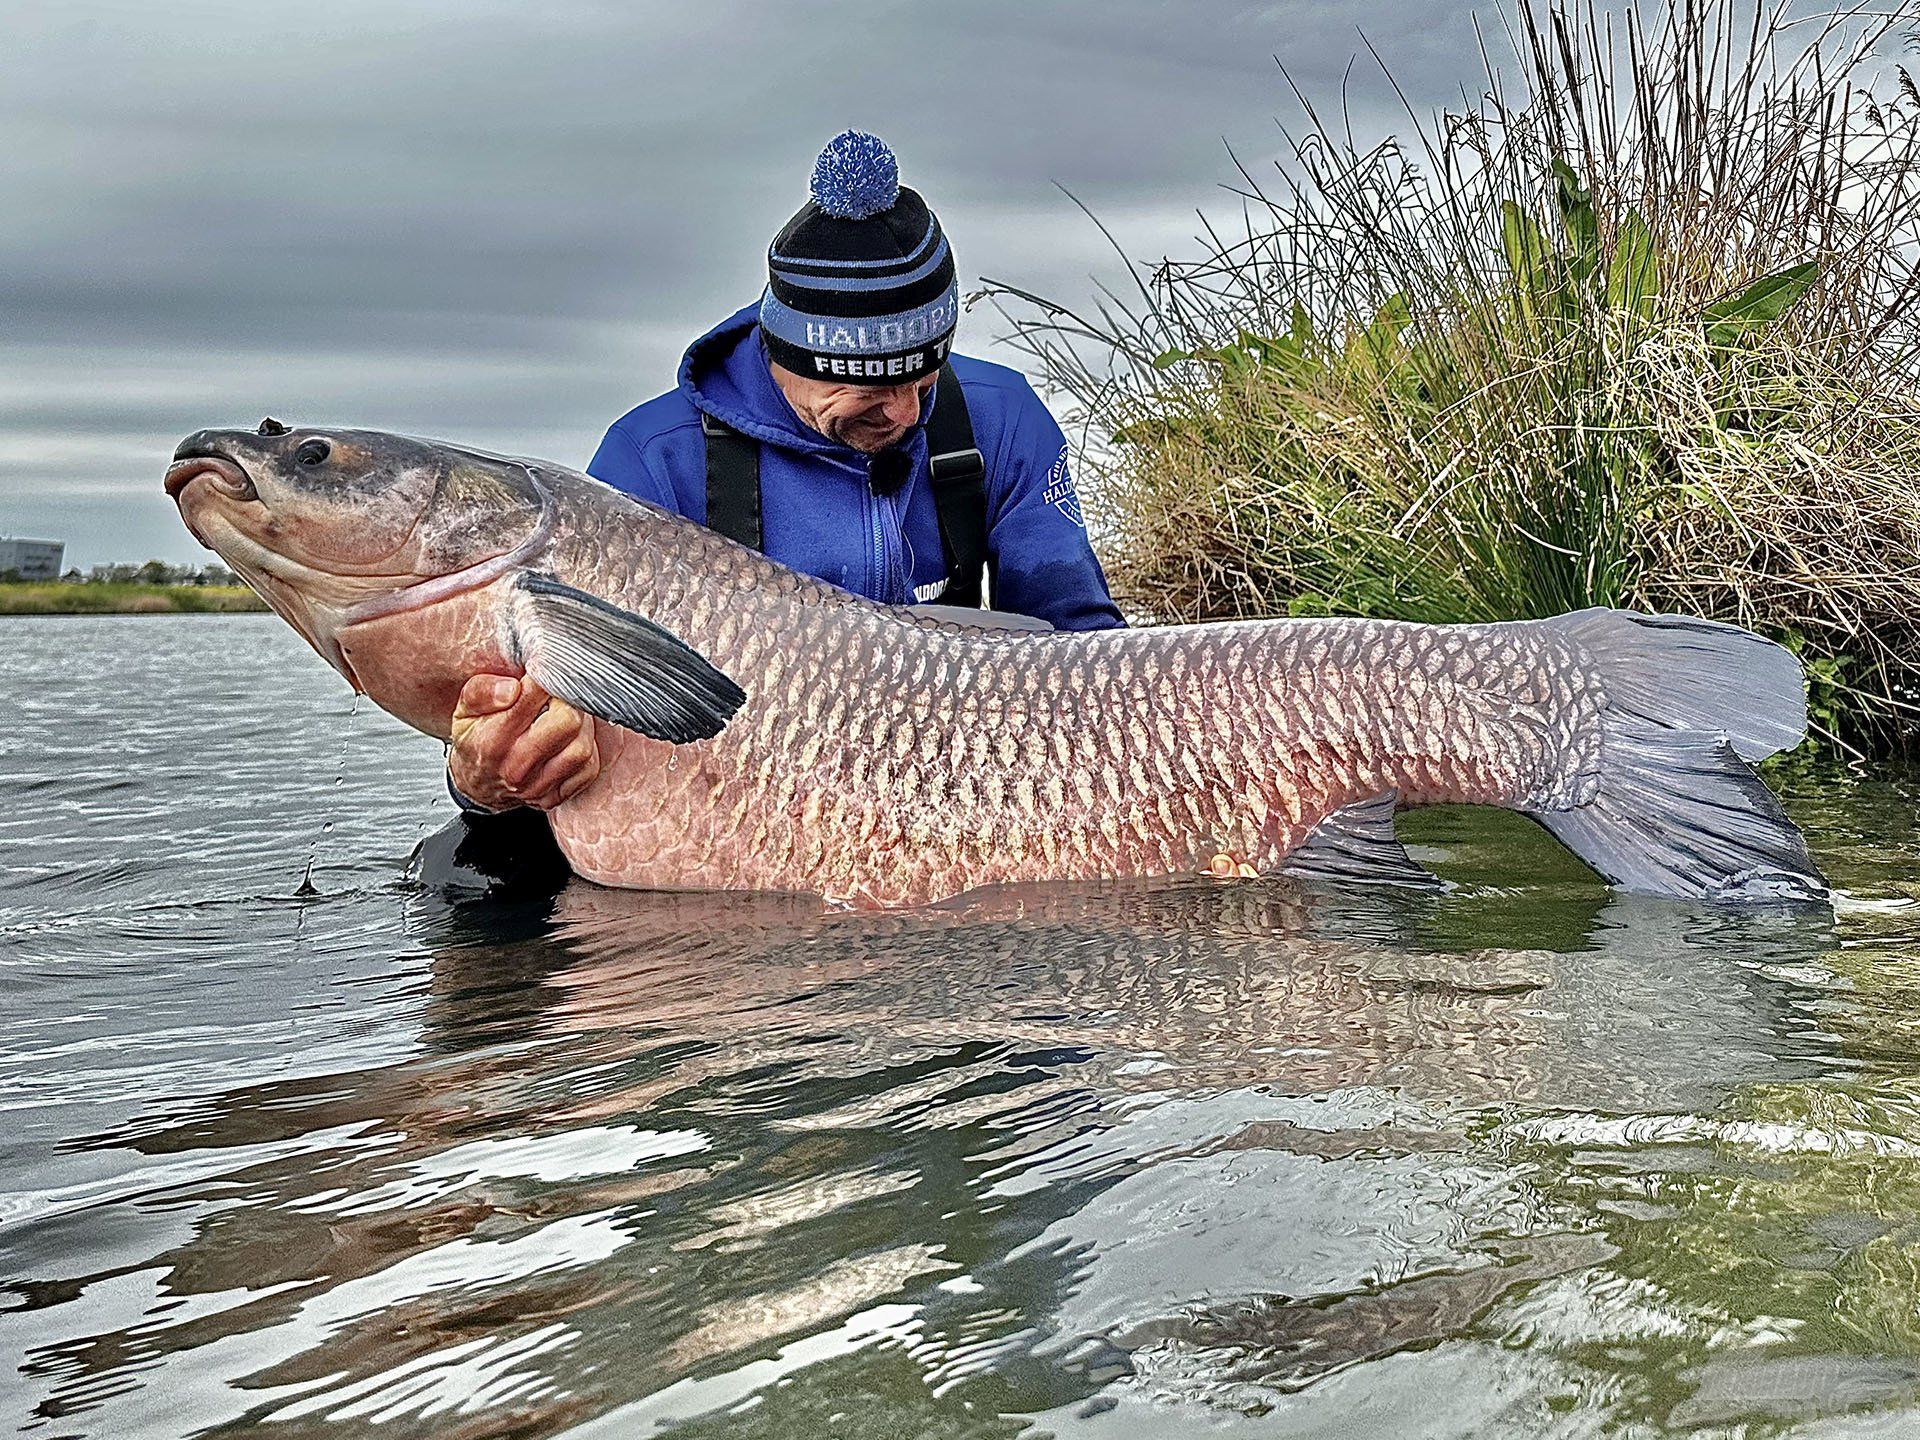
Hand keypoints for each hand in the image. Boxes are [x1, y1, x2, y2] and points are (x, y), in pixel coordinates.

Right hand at [448, 674, 600, 812]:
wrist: (476, 785)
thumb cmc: (475, 740)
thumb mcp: (464, 710)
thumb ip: (483, 692)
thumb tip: (512, 688)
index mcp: (493, 738)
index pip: (535, 696)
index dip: (547, 676)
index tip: (547, 671)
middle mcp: (517, 765)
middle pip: (568, 721)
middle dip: (569, 700)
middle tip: (561, 695)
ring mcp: (537, 785)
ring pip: (582, 748)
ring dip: (582, 726)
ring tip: (568, 716)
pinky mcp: (554, 797)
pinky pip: (587, 770)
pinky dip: (586, 751)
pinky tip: (571, 741)